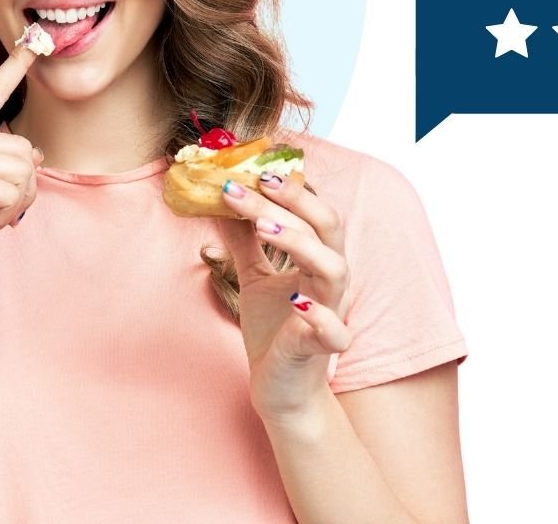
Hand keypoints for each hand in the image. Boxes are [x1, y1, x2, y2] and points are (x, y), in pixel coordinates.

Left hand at [218, 168, 353, 424]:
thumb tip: (221, 199)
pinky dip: (321, 317)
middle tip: (259, 183)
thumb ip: (245, 240)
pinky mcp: (322, 350)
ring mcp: (330, 313)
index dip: (286, 189)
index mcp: (317, 260)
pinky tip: (299, 304)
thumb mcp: (253, 277)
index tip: (250, 170)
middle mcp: (329, 281)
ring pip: (333, 269)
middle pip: (328, 230)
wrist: (279, 388)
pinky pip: (335, 332)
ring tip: (263, 227)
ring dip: (301, 244)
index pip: (311, 213)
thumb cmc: (274, 330)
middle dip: (296, 202)